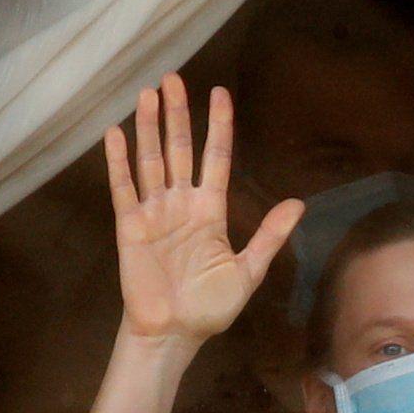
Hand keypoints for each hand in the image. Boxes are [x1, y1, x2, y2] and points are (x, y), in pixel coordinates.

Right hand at [106, 74, 301, 349]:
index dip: (217, 125)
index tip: (219, 93)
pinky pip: (123, 188)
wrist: (173, 334)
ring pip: (150, 160)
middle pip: (178, 149)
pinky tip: (115, 133)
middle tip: (173, 77)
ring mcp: (154, 212)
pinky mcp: (130, 226)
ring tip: (147, 93)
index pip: (214, 157)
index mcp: (209, 210)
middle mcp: (181, 204)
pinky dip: (118, 161)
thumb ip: (268, 235)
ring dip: (148, 127)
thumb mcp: (247, 271)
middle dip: (176, 114)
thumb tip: (298, 203)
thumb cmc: (209, 307)